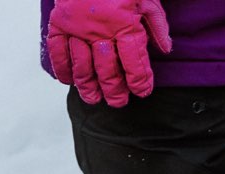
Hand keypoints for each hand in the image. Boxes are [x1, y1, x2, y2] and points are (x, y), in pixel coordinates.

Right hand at [47, 0, 171, 107]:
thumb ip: (156, 24)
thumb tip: (166, 49)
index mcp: (124, 24)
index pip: (134, 63)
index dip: (139, 81)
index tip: (141, 92)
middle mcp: (100, 30)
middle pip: (107, 70)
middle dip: (114, 91)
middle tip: (118, 102)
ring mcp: (77, 27)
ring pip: (83, 66)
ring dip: (88, 86)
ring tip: (94, 98)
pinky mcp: (60, 22)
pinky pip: (58, 51)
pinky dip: (63, 68)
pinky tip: (70, 80)